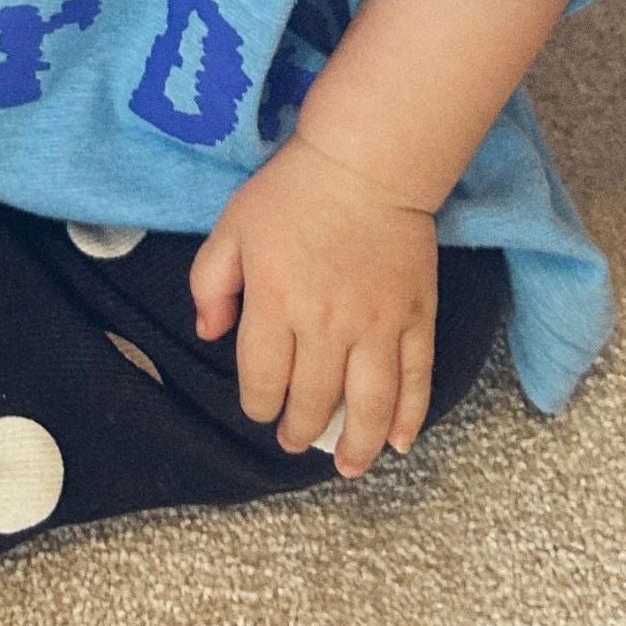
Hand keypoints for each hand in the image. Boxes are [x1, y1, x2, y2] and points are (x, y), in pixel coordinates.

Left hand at [187, 130, 438, 478]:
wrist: (368, 161)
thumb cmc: (293, 191)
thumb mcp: (232, 226)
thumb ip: (210, 282)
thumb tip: (209, 333)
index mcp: (276, 303)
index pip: (264, 381)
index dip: (259, 406)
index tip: (261, 409)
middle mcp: (327, 325)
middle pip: (314, 400)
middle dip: (299, 429)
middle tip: (294, 438)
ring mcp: (377, 325)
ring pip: (369, 405)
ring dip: (356, 444)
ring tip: (346, 465)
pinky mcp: (417, 318)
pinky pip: (416, 379)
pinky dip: (409, 416)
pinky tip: (398, 442)